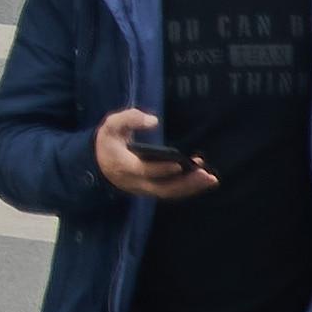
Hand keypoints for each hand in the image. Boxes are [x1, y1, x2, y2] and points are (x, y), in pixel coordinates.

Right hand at [94, 108, 212, 200]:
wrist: (100, 163)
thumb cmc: (109, 142)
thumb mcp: (111, 126)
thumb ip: (129, 119)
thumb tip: (153, 121)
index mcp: (124, 166)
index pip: (144, 170)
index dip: (161, 169)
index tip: (179, 164)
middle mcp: (136, 183)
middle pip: (163, 188)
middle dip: (186, 183)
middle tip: (206, 175)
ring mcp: (145, 189)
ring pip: (170, 193)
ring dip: (192, 188)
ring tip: (212, 179)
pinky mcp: (152, 190)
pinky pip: (172, 192)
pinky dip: (188, 188)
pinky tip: (203, 180)